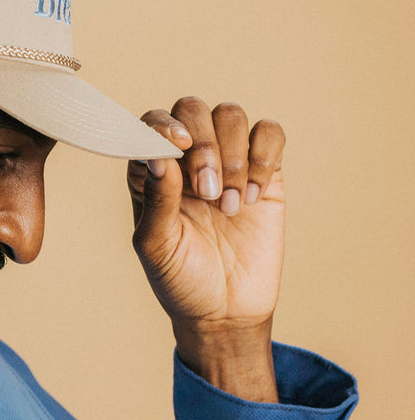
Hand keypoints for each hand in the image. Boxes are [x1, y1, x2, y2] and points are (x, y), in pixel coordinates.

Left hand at [127, 98, 284, 399]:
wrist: (226, 309)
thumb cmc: (180, 279)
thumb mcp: (157, 246)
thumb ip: (157, 200)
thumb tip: (157, 154)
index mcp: (150, 170)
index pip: (152, 123)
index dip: (164, 125)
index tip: (178, 145)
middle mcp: (185, 159)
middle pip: (192, 109)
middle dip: (204, 145)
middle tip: (208, 193)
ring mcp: (226, 161)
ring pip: (230, 115)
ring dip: (233, 156)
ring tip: (230, 206)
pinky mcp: (264, 171)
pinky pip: (269, 133)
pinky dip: (264, 155)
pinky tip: (254, 196)